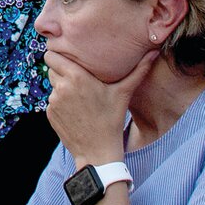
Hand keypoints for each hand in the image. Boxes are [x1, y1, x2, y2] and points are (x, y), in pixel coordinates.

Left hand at [45, 48, 159, 166]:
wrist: (98, 152)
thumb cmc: (112, 121)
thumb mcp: (123, 93)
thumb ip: (138, 71)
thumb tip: (154, 52)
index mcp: (76, 77)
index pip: (52, 55)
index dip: (58, 56)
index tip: (67, 59)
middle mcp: (61, 87)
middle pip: (51, 68)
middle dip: (60, 70)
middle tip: (76, 77)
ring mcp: (53, 101)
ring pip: (52, 85)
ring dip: (61, 87)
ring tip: (79, 96)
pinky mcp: (50, 113)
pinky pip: (52, 101)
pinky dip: (60, 103)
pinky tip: (75, 110)